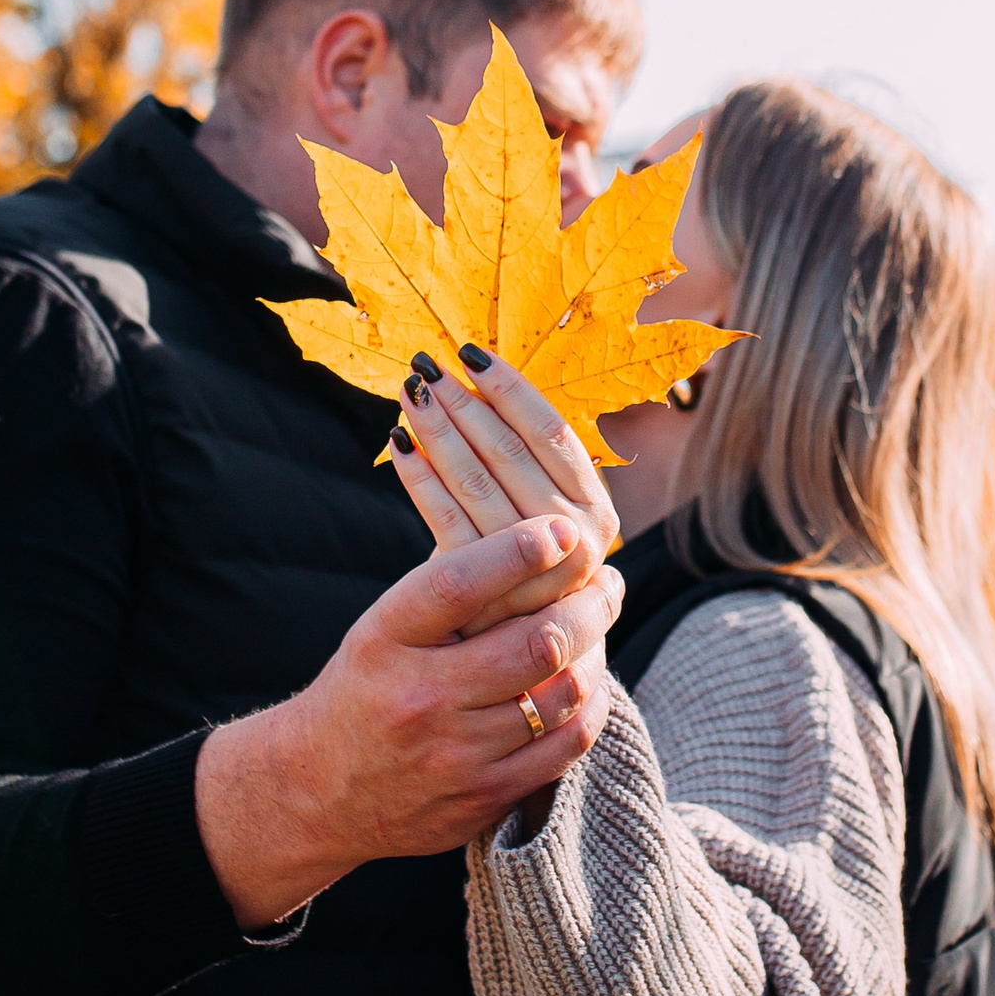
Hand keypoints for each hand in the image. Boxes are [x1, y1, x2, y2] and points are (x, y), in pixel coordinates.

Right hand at [195, 511, 620, 925]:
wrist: (317, 789)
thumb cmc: (368, 687)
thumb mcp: (384, 629)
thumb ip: (451, 593)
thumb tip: (544, 544)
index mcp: (386, 640)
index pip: (458, 584)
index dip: (520, 552)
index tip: (563, 531)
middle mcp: (419, 698)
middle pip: (537, 643)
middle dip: (590, 605)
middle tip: (607, 581)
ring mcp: (454, 755)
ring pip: (564, 694)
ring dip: (597, 651)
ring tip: (599, 626)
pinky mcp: (483, 798)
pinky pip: (567, 746)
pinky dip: (590, 705)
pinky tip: (589, 681)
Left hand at [388, 348, 623, 566]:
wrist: (519, 642)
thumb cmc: (528, 557)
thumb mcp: (548, 510)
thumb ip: (531, 459)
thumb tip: (484, 375)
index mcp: (596, 507)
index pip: (551, 432)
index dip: (510, 388)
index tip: (471, 353)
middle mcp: (574, 535)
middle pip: (508, 451)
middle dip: (464, 401)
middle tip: (426, 366)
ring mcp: (531, 566)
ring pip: (473, 479)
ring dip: (437, 429)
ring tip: (410, 393)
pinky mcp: (485, 588)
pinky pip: (443, 516)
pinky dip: (418, 476)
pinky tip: (398, 443)